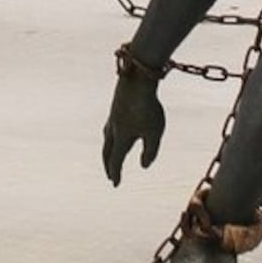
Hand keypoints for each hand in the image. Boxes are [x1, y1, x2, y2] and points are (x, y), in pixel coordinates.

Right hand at [102, 61, 166, 184]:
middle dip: (108, 165)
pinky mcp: (116, 105)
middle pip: (107, 152)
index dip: (116, 173)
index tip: (115, 184)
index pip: (116, 161)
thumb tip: (144, 166)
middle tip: (109, 174)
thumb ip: (150, 152)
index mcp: (121, 138)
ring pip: (107, 137)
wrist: (136, 78)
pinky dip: (112, 134)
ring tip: (111, 153)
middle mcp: (114, 129)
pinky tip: (119, 128)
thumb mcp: (154, 133)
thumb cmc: (147, 107)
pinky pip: (111, 125)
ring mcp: (113, 116)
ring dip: (108, 149)